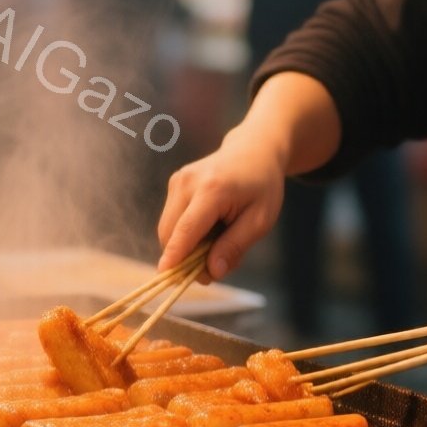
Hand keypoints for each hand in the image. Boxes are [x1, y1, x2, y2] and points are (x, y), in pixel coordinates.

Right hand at [155, 124, 288, 280]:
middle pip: (171, 232)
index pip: (187, 229)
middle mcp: (188, 182)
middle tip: (215, 268)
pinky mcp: (174, 184)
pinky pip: (172, 221)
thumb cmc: (262, 186)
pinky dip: (185, 234)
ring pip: (168, 229)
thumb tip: (212, 271)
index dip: (175, 255)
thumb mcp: (260, 220)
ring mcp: (177, 181)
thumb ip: (235, 245)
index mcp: (212, 189)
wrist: (253, 150)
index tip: (165, 276)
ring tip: (217, 243)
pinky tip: (209, 229)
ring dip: (185, 247)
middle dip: (185, 258)